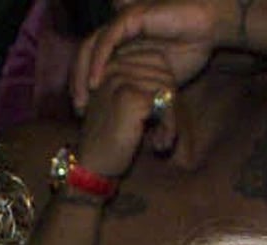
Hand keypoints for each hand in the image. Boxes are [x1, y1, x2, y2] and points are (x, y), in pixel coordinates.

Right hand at [73, 40, 178, 178]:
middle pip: (165, 72)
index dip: (166, 86)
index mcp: (112, 63)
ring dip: (172, 117)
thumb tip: (174, 78)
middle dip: (171, 102)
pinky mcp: (130, 99)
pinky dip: (169, 126)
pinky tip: (160, 144)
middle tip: (166, 130)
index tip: (161, 113)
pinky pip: (165, 105)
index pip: (158, 59)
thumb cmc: (112, 137)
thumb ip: (146, 86)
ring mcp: (121, 81)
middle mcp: (114, 67)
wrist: (92, 164)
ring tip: (163, 138)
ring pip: (167, 87)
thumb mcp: (127, 104)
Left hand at [74, 1, 225, 110]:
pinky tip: (95, 81)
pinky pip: (106, 39)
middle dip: (77, 82)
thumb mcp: (162, 80)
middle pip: (86, 56)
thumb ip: (146, 91)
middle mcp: (119, 33)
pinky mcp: (130, 17)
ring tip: (82, 97)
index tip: (84, 112)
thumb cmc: (191, 50)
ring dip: (82, 73)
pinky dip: (98, 61)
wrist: (209, 26)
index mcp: (124, 46)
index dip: (84, 87)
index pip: (93, 64)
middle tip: (78, 108)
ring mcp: (123, 23)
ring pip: (91, 47)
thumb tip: (140, 119)